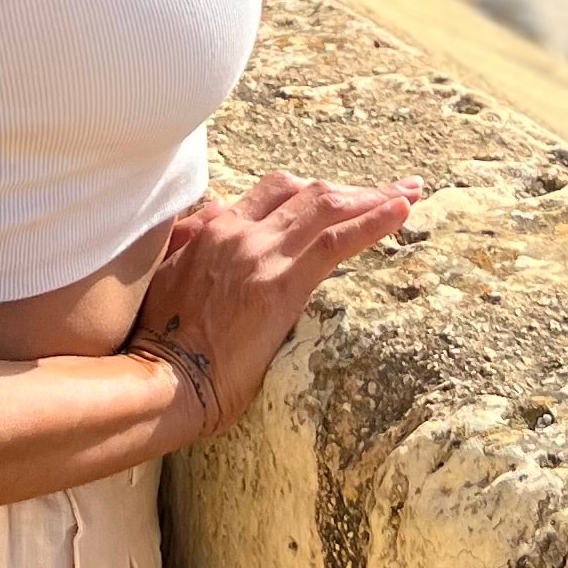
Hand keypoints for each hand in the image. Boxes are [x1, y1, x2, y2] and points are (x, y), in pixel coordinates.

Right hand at [127, 166, 425, 444]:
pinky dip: (373, 220)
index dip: (310, 189)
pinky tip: (402, 211)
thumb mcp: (164, 280)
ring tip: (410, 193)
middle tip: (389, 189)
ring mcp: (261, 254)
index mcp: (212, 230)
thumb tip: (207, 223)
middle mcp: (238, 231)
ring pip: (326, 206)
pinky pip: (335, 239)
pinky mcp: (282, 284)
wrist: (159, 378)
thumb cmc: (157, 345)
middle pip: (305, 192)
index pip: (272, 193)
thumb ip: (188, 246)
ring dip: (373, 197)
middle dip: (350, 188)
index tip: (337, 194)